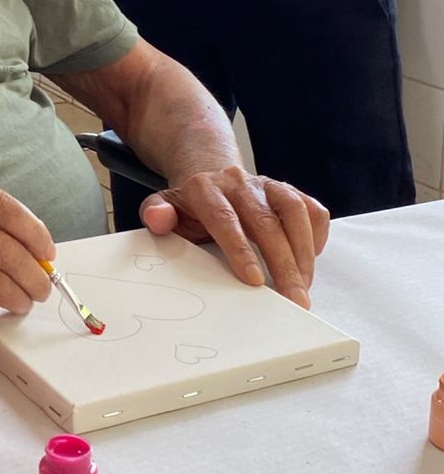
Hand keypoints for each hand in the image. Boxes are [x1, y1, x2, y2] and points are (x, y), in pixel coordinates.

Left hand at [139, 166, 329, 307]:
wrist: (208, 176)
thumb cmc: (187, 205)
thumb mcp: (162, 207)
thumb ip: (155, 214)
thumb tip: (158, 219)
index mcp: (206, 189)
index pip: (225, 219)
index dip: (241, 250)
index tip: (255, 280)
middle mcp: (239, 184)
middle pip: (266, 222)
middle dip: (282, 263)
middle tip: (293, 297)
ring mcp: (267, 185)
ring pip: (294, 213)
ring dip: (303, 252)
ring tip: (304, 286)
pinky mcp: (288, 191)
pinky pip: (312, 209)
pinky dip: (316, 235)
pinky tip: (311, 261)